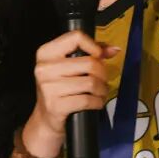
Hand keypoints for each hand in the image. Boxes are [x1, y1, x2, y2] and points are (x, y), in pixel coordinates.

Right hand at [27, 31, 118, 147]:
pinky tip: (95, 103)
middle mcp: (44, 68)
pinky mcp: (56, 105)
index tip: (99, 56)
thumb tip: (113, 49)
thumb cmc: (60, 90)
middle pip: (89, 62)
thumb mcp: (68, 67)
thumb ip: (90, 54)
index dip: (94, 46)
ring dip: (101, 90)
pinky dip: (97, 102)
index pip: (76, 37)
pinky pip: (87, 100)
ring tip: (99, 92)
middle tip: (102, 80)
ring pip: (91, 82)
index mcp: (46, 53)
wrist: (46, 120)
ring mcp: (48, 87)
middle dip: (102, 73)